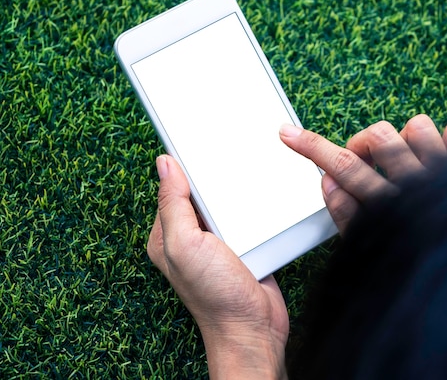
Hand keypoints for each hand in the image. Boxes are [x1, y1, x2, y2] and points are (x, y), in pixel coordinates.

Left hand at [147, 155, 288, 379]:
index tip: (194, 139)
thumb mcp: (185, 245)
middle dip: (213, 178)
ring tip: (246, 173)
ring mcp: (217, 242)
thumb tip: (165, 165)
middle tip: (227, 154)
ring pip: (226, 203)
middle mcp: (190, 237)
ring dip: (236, 193)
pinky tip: (261, 199)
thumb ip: (173, 205)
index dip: (182, 166)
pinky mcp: (243, 246)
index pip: (171, 188)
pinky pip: (246, 218)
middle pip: (201, 193)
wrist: (253, 328)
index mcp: (167, 235)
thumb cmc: (215, 295)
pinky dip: (253, 209)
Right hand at [280, 114, 446, 231]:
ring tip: (407, 161)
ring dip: (408, 139)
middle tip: (366, 158)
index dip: (311, 147)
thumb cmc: (418, 264)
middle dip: (366, 142)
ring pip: (418, 126)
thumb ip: (346, 213)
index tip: (289, 134)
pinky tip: (443, 154)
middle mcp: (419, 187)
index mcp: (390, 209)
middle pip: (380, 136)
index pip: (343, 168)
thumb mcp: (369, 247)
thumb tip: (328, 181)